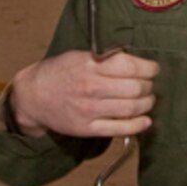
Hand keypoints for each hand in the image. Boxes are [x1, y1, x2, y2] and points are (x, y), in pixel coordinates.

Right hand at [9, 50, 159, 139]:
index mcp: (90, 65)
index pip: (130, 66)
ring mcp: (89, 110)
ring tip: (148, 100)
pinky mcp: (87, 128)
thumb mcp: (79, 56)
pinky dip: (137, 125)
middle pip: (135, 88)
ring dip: (146, 104)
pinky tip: (146, 120)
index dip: (149, 68)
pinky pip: (119, 129)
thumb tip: (137, 62)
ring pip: (130, 108)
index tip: (153, 69)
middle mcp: (91, 87)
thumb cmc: (58, 73)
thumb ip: (106, 58)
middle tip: (150, 84)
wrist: (32, 96)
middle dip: (149, 86)